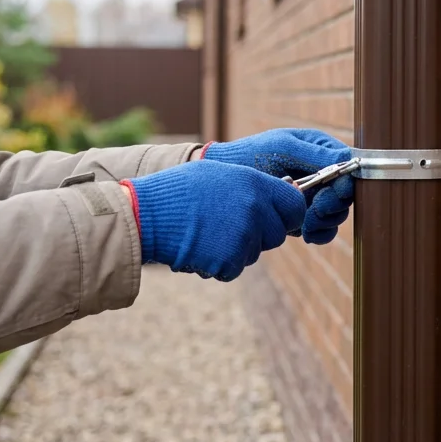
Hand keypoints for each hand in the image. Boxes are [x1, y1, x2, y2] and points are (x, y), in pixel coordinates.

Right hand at [122, 160, 305, 281]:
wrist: (144, 214)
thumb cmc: (180, 190)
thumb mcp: (221, 173)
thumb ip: (255, 185)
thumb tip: (289, 192)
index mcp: (256, 184)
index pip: (295, 206)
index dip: (285, 213)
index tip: (274, 215)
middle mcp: (255, 211)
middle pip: (277, 234)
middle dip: (260, 233)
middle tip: (228, 224)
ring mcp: (244, 238)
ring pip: (254, 252)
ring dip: (237, 248)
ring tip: (208, 231)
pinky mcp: (229, 262)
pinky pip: (235, 268)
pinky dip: (220, 263)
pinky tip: (200, 247)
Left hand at [200, 129, 352, 244]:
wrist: (226, 175)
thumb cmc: (253, 153)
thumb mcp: (283, 147)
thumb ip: (314, 154)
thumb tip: (347, 158)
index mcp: (322, 151)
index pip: (348, 167)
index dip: (347, 181)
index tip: (336, 190)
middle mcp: (323, 174)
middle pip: (346, 195)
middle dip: (334, 204)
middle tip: (318, 208)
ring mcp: (314, 197)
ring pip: (336, 215)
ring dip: (326, 220)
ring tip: (308, 221)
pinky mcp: (303, 217)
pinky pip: (323, 231)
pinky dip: (319, 234)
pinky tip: (306, 233)